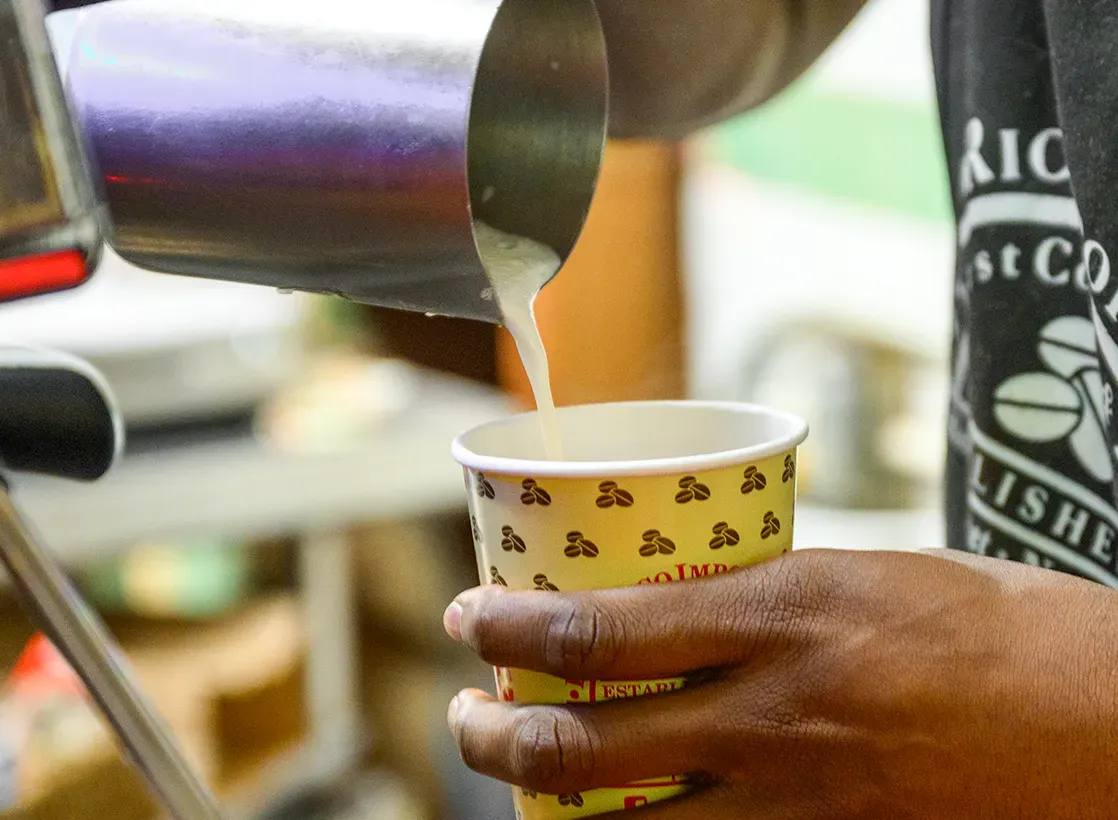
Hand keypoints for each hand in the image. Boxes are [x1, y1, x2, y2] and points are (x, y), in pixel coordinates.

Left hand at [443, 549, 1117, 817]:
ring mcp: (800, 803)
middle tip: (466, 714)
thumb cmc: (999, 625)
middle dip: (497, 735)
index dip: (511, 626)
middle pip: (587, 746)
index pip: (601, 629)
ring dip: (547, 804)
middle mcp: (774, 716)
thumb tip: (685, 598)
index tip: (468, 616)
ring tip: (515, 774)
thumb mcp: (867, 572)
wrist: (1111, 726)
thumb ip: (770, 595)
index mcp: (783, 615)